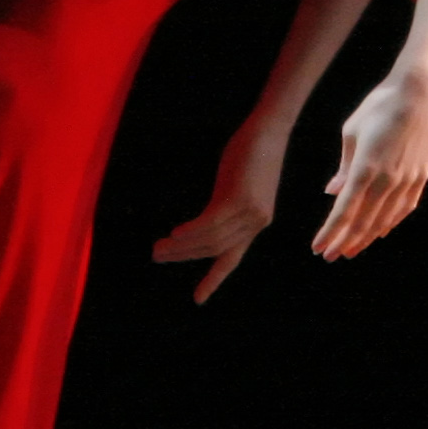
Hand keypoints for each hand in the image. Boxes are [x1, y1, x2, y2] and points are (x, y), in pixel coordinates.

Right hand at [153, 119, 285, 302]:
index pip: (232, 258)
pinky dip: (192, 230)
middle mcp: (255, 223)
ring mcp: (250, 212)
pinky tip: (175, 233)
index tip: (198, 299)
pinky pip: (212, 222)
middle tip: (158, 257)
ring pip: (211, 239)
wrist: (269, 129)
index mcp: (255, 223)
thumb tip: (202, 221)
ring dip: (181, 246)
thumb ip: (223, 205)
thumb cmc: (251, 152)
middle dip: (184, 257)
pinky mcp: (241, 198)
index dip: (213, 279)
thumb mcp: (237, 185)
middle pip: (215, 250)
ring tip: (158, 248)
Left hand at [312, 67, 427, 260]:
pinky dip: (389, 223)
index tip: (318, 248)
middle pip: (363, 222)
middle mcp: (387, 179)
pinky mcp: (421, 177)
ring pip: (384, 220)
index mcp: (365, 168)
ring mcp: (407, 180)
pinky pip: (403, 209)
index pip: (343, 211)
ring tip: (352, 249)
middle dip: (344, 242)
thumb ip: (344, 167)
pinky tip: (381, 230)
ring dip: (366, 237)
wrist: (420, 93)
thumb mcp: (352, 131)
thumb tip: (332, 193)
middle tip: (331, 256)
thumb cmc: (380, 106)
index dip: (330, 232)